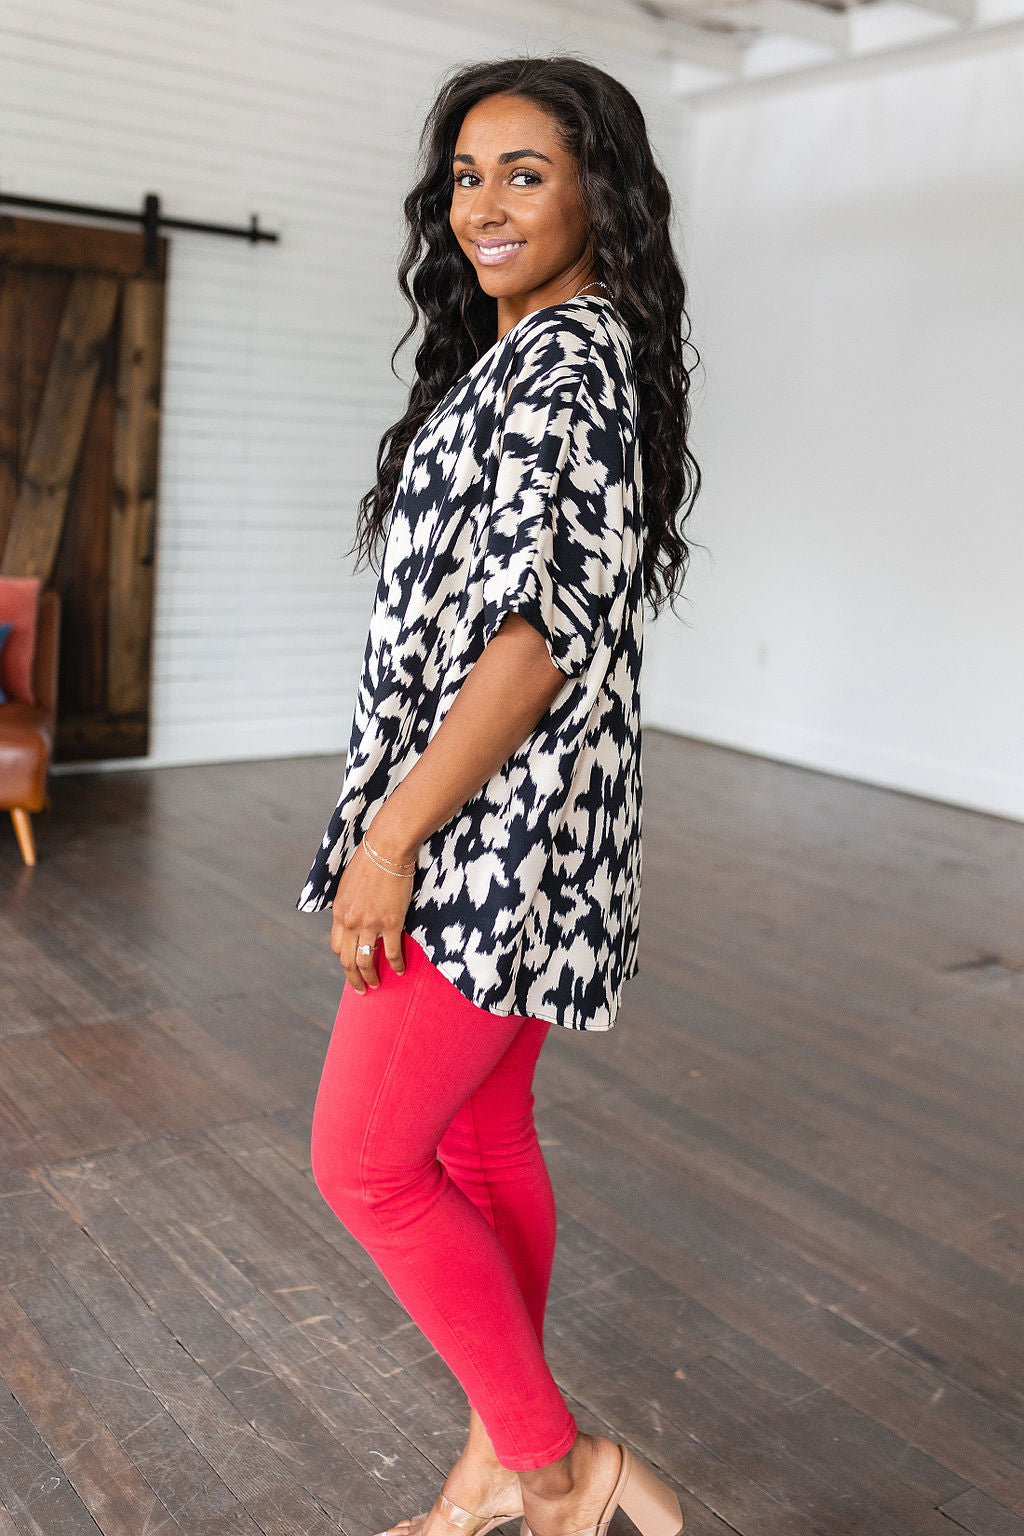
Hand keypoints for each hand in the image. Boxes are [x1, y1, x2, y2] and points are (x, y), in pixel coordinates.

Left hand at [330, 841, 414, 993]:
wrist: (387, 848)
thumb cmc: (370, 860)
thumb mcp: (348, 884)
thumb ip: (349, 905)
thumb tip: (353, 917)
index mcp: (339, 912)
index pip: (337, 946)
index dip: (344, 960)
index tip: (351, 968)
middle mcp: (351, 921)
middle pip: (347, 959)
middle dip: (354, 978)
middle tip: (361, 989)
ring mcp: (370, 923)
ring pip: (366, 960)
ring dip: (371, 977)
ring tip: (377, 984)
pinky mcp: (391, 922)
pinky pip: (391, 951)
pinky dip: (395, 965)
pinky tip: (400, 970)